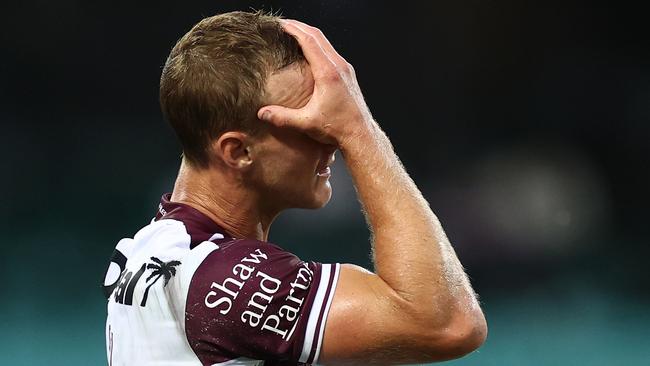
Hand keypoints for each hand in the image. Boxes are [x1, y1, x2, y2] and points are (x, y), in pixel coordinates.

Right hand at [257, 19, 373, 146]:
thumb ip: (282, 117)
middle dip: (299, 27)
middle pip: (318, 36)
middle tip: (283, 24)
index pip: (309, 41)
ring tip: (294, 34)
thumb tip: (261, 113)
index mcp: (328, 73)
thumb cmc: (338, 128)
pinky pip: (331, 52)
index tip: (280, 24)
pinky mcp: (348, 75)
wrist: (361, 135)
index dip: (293, 29)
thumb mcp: (306, 123)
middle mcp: (339, 66)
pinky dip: (318, 46)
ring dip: (309, 35)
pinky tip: (309, 52)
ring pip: (326, 43)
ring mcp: (345, 69)